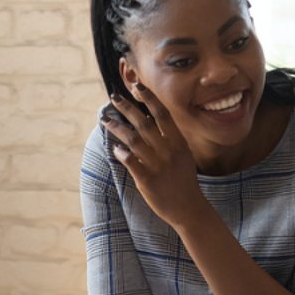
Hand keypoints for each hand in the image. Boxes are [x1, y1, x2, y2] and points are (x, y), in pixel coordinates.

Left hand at [101, 87, 209, 228]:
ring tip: (104, 119)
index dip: (149, 98)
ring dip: (117, 128)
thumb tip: (151, 121)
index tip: (136, 86)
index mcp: (178, 142)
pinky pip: (131, 162)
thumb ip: (169, 139)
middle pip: (145, 123)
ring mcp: (158, 165)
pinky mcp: (148, 180)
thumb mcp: (183, 155)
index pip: (162, 114)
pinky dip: (122, 154)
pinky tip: (114, 148)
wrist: (189, 208)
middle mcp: (168, 150)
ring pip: (134, 140)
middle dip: (127, 107)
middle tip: (114, 97)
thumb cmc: (183, 180)